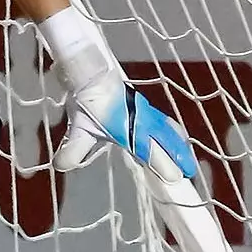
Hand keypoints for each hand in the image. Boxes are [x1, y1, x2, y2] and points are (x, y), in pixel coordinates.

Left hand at [53, 78, 197, 183]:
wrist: (92, 74)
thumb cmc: (88, 103)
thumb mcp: (78, 128)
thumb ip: (72, 149)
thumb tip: (61, 165)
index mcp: (129, 128)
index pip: (149, 149)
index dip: (162, 163)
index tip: (174, 177)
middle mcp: (143, 121)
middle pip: (167, 141)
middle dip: (179, 157)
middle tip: (190, 174)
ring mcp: (148, 114)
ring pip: (170, 131)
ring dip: (180, 146)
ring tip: (189, 162)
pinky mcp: (147, 110)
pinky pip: (167, 123)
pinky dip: (175, 135)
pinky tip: (177, 141)